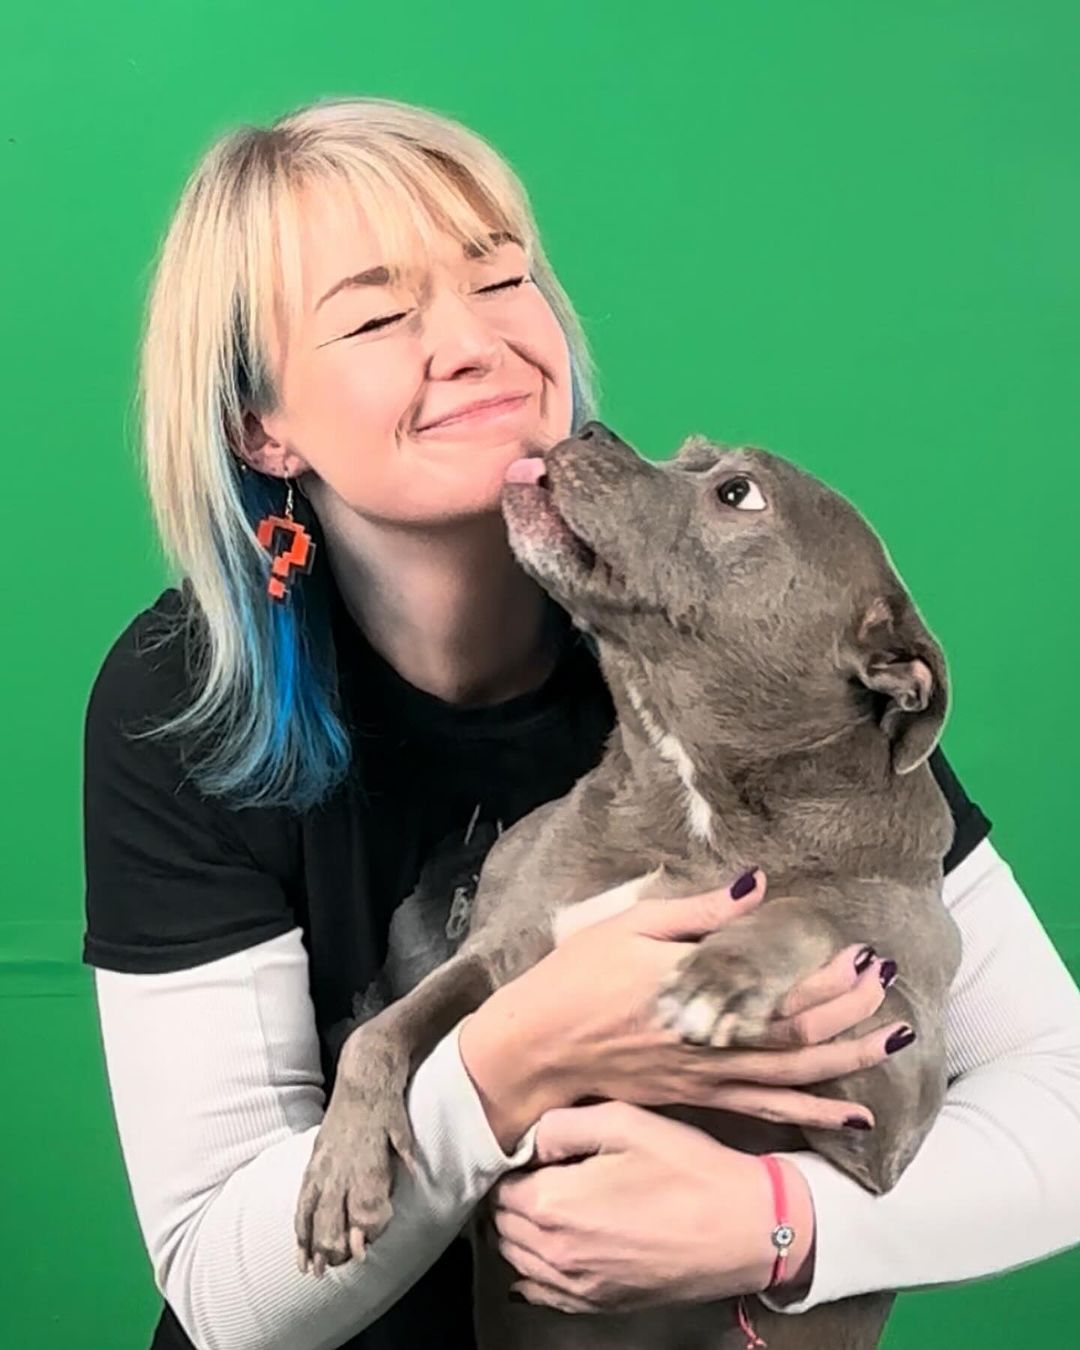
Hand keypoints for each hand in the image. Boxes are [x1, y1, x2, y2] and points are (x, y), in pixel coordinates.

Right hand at [461, 869, 909, 1148]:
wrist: (535, 1047)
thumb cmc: (575, 978)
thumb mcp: (629, 926)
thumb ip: (698, 911)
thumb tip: (757, 884)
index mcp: (693, 990)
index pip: (777, 987)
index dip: (826, 975)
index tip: (861, 953)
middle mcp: (709, 1040)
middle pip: (798, 1032)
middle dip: (851, 1010)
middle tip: (888, 984)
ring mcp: (707, 1076)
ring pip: (793, 1075)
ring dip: (849, 1059)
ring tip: (895, 1042)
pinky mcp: (698, 1097)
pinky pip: (768, 1109)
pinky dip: (815, 1113)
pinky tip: (855, 1116)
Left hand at [491, 1100, 810, 1311]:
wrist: (744, 1229)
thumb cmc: (687, 1170)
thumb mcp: (624, 1121)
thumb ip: (561, 1124)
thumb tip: (528, 1139)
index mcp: (554, 1204)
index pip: (500, 1185)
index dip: (513, 1162)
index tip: (534, 1150)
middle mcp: (556, 1253)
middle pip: (502, 1224)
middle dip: (511, 1195)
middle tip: (539, 1171)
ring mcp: (577, 1286)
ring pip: (517, 1259)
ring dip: (520, 1230)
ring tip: (549, 1200)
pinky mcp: (598, 1304)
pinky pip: (540, 1291)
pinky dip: (536, 1266)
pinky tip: (557, 1242)